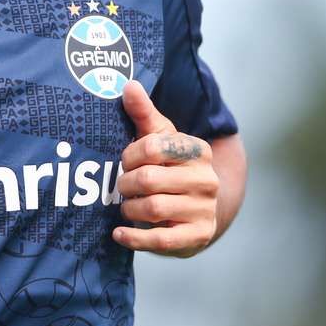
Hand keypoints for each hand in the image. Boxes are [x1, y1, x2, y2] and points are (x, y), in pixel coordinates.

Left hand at [112, 80, 218, 257]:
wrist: (197, 210)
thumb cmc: (170, 167)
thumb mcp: (160, 138)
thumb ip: (143, 113)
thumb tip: (128, 84)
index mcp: (198, 150)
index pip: (152, 146)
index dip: (129, 155)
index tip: (125, 161)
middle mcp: (207, 179)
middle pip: (149, 179)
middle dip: (125, 184)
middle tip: (121, 186)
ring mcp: (205, 210)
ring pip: (152, 209)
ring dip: (129, 209)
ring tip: (126, 206)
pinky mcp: (198, 236)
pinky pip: (161, 240)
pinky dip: (134, 238)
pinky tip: (119, 234)